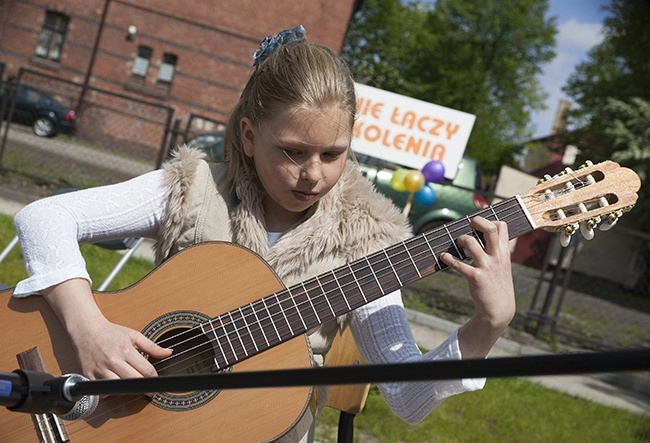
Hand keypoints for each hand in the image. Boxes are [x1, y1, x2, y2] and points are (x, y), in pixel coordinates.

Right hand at [42, 278, 171, 379]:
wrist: (86, 330)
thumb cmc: (111, 332)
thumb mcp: (134, 335)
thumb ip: (152, 346)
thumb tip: (169, 353)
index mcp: (126, 350)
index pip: (145, 370)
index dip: (154, 377)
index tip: (156, 380)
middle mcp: (113, 361)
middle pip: (134, 381)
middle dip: (144, 387)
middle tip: (148, 389)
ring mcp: (100, 369)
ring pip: (118, 388)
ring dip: (127, 390)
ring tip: (132, 386)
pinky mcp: (89, 375)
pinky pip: (102, 391)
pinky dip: (110, 392)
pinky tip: (115, 385)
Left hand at [440, 216, 515, 357]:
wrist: (499, 309)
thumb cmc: (496, 284)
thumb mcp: (502, 265)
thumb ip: (495, 251)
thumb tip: (481, 236)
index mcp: (503, 252)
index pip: (501, 226)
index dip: (489, 220)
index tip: (478, 225)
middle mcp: (496, 257)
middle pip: (490, 229)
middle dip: (477, 221)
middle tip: (469, 226)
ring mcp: (486, 267)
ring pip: (471, 242)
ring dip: (460, 239)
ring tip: (457, 243)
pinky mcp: (475, 278)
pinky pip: (458, 264)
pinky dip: (448, 258)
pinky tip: (443, 257)